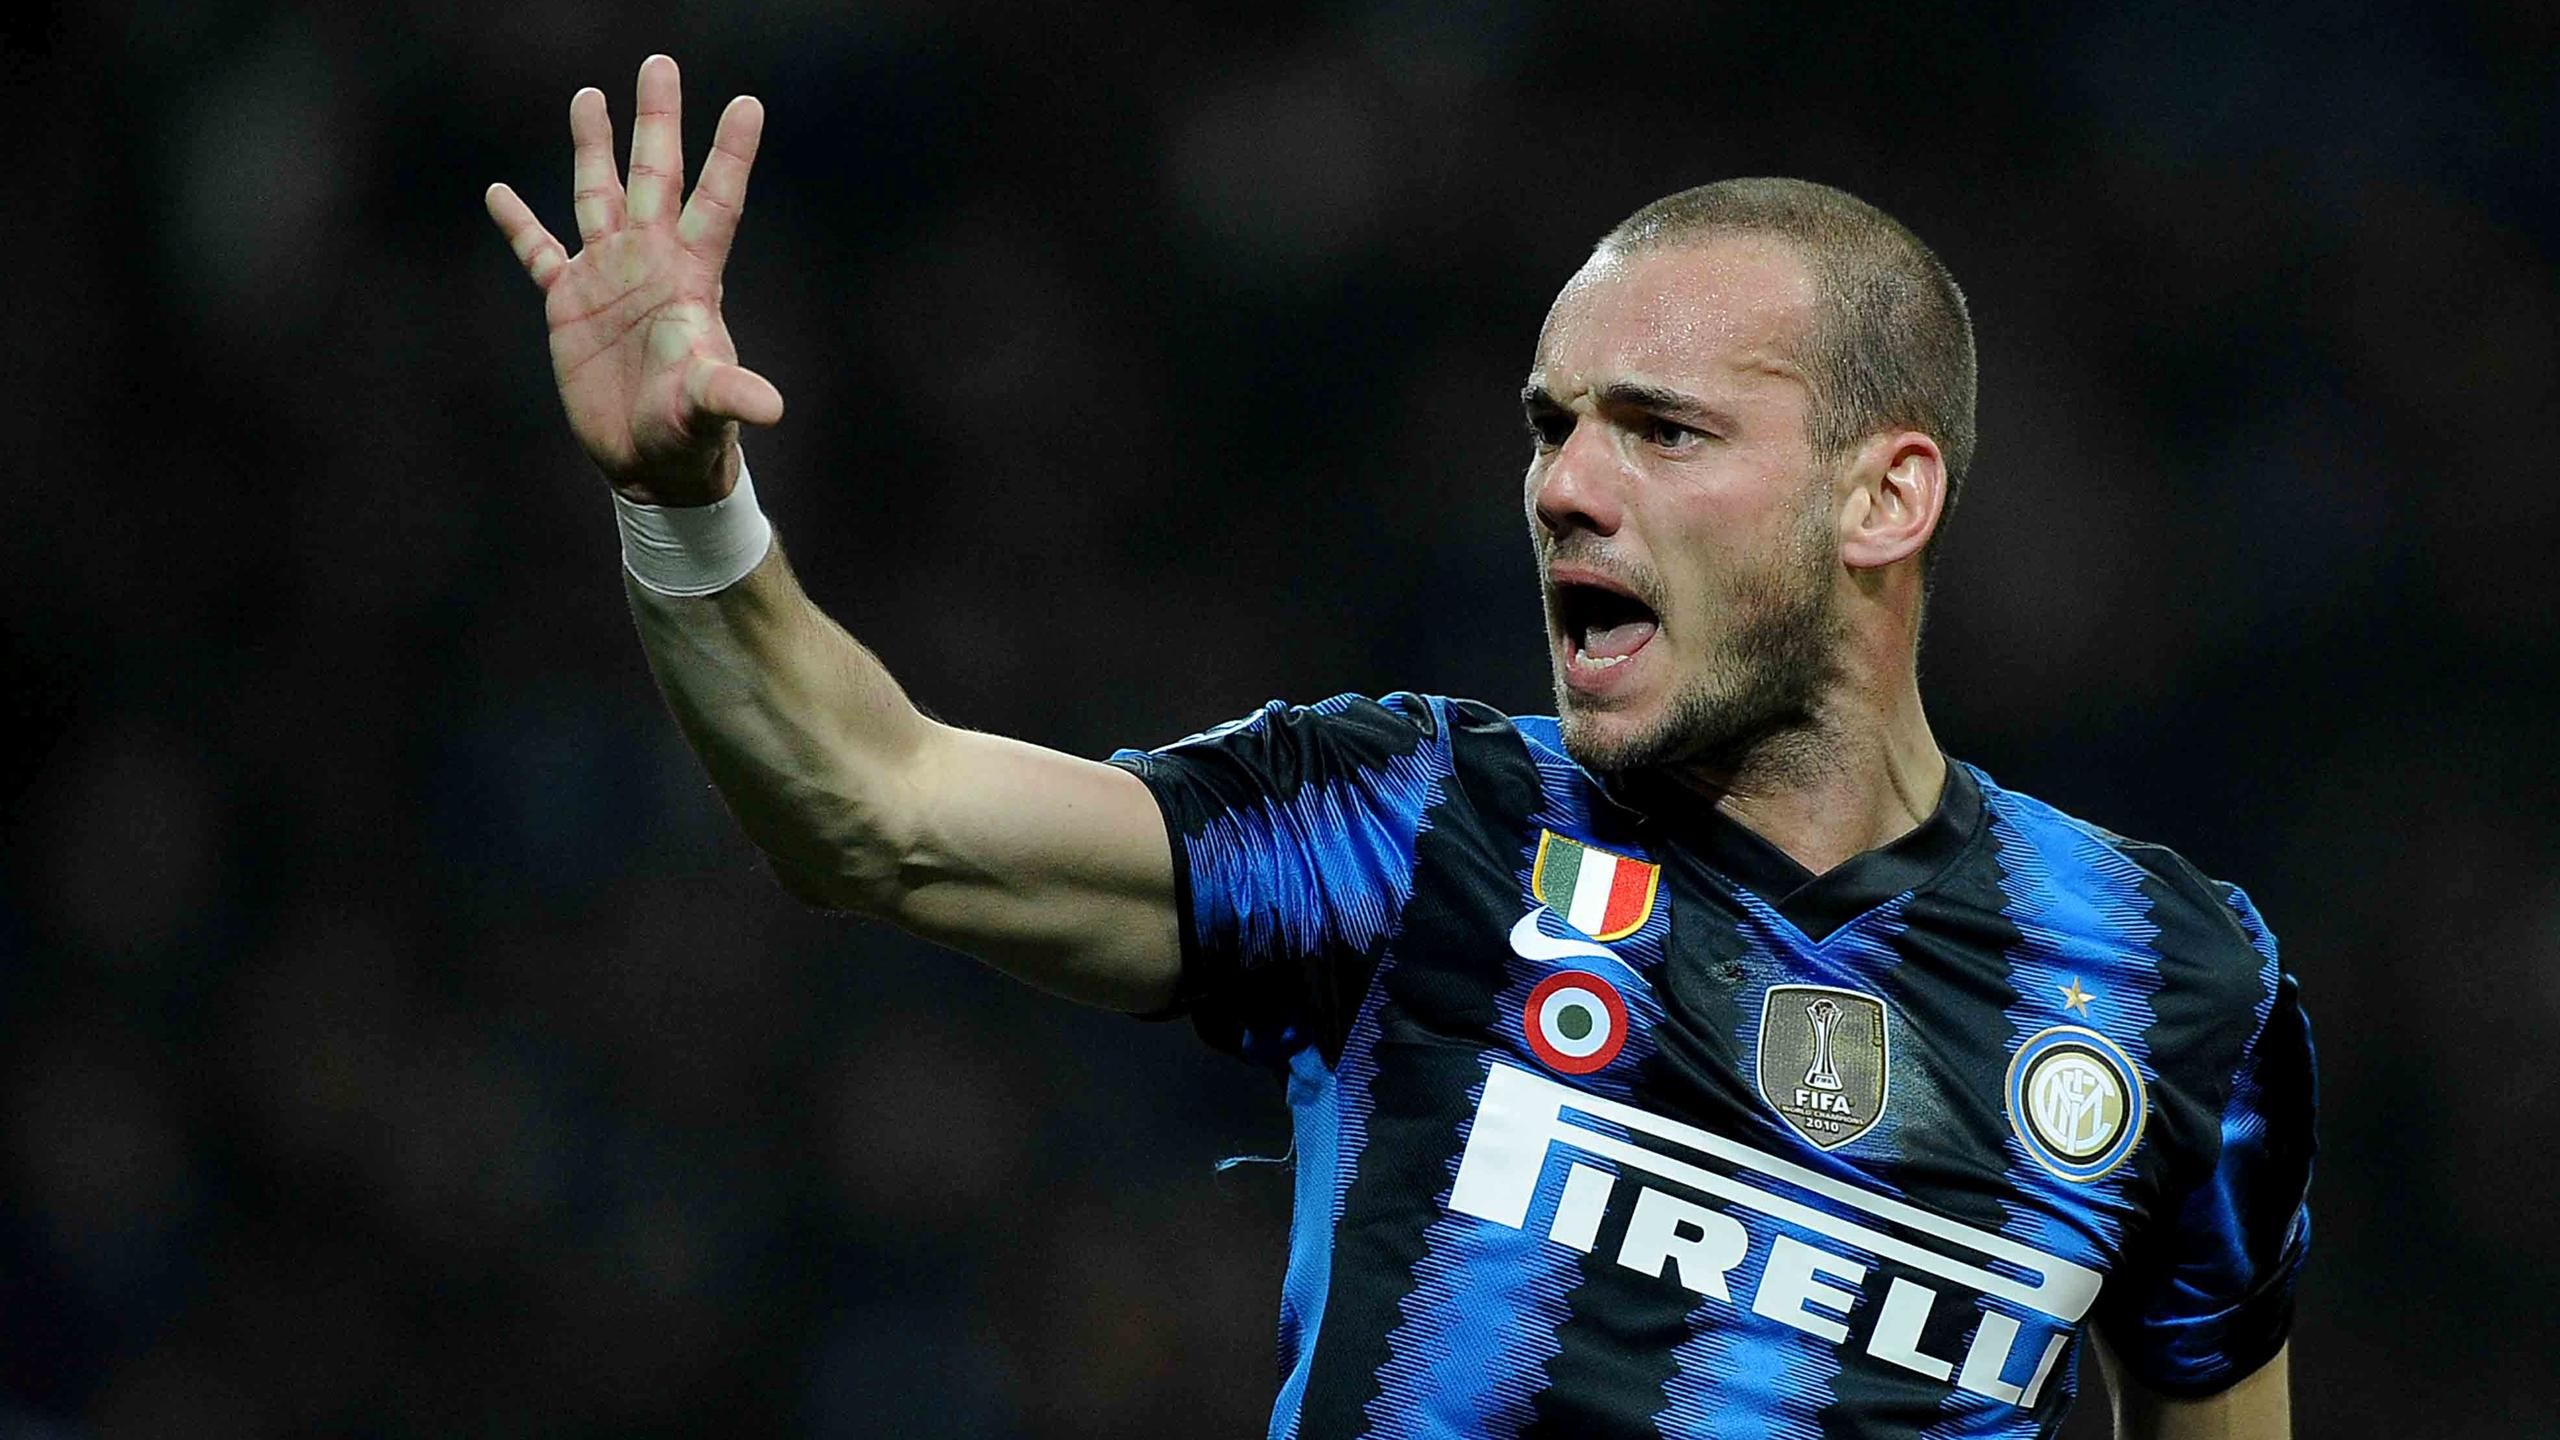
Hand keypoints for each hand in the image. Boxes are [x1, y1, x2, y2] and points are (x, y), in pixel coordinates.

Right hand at [485, 55, 782, 505]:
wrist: (649, 462)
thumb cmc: (689, 434)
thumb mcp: (707, 409)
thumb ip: (729, 394)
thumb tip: (771, 406)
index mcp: (690, 276)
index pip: (716, 202)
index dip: (731, 154)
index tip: (749, 103)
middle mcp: (650, 262)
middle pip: (655, 176)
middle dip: (657, 122)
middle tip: (660, 64)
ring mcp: (608, 277)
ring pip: (598, 195)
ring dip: (594, 148)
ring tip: (590, 96)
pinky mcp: (568, 303)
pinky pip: (539, 252)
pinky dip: (519, 225)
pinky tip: (500, 193)